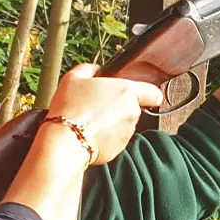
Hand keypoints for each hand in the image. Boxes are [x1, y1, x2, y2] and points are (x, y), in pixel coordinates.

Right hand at [46, 64, 162, 164]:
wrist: (66, 140)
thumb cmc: (71, 108)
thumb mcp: (74, 78)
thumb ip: (89, 69)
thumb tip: (95, 70)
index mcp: (127, 92)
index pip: (154, 94)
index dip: (149, 95)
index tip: (141, 96)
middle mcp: (132, 113)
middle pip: (132, 108)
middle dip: (118, 108)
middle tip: (96, 106)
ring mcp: (127, 133)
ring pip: (123, 125)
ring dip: (111, 123)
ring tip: (89, 121)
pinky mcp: (118, 149)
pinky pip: (114, 140)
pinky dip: (105, 137)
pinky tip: (89, 133)